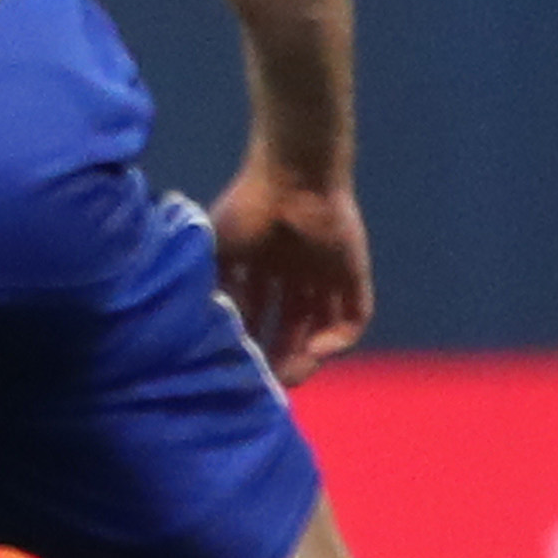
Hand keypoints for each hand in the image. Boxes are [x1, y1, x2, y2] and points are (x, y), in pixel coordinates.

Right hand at [210, 165, 370, 384]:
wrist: (293, 175)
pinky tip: (315, 349)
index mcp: (263, 263)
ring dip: (309, 354)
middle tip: (267, 382)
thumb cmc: (249, 205)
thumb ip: (213, 285)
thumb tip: (203, 327)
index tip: (238, 364)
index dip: (250, 338)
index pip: (259, 312)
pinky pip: (354, 315)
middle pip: (292, 324)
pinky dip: (337, 338)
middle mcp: (295, 272)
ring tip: (290, 375)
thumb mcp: (218, 249)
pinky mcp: (353, 274)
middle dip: (279, 354)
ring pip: (321, 325)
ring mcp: (327, 274)